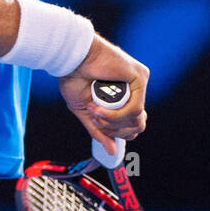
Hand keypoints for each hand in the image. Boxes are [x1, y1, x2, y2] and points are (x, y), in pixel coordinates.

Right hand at [58, 33, 148, 155]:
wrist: (70, 59)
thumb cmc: (74, 79)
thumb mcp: (85, 112)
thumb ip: (99, 131)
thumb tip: (112, 152)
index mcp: (123, 99)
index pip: (132, 127)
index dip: (116, 133)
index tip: (97, 123)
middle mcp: (135, 92)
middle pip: (137, 126)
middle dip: (114, 129)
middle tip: (95, 119)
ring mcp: (139, 84)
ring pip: (136, 119)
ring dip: (112, 121)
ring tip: (94, 111)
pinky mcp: (139, 77)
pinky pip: (135, 108)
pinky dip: (116, 114)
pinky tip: (99, 108)